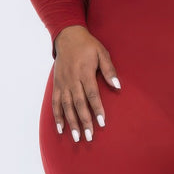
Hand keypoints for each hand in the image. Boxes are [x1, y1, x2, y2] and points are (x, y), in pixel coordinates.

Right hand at [52, 25, 120, 141]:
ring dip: (71, 123)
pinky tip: (61, 128)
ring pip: (66, 106)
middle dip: (84, 121)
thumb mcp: (102, 53)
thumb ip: (109, 70)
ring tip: (76, 137)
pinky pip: (55, 103)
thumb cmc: (88, 45)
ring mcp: (63, 83)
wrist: (67, 36)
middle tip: (90, 137)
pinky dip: (57, 116)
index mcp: (84, 72)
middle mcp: (72, 80)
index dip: (97, 109)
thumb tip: (118, 86)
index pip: (92, 94)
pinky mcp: (56, 84)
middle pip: (79, 104)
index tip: (102, 123)